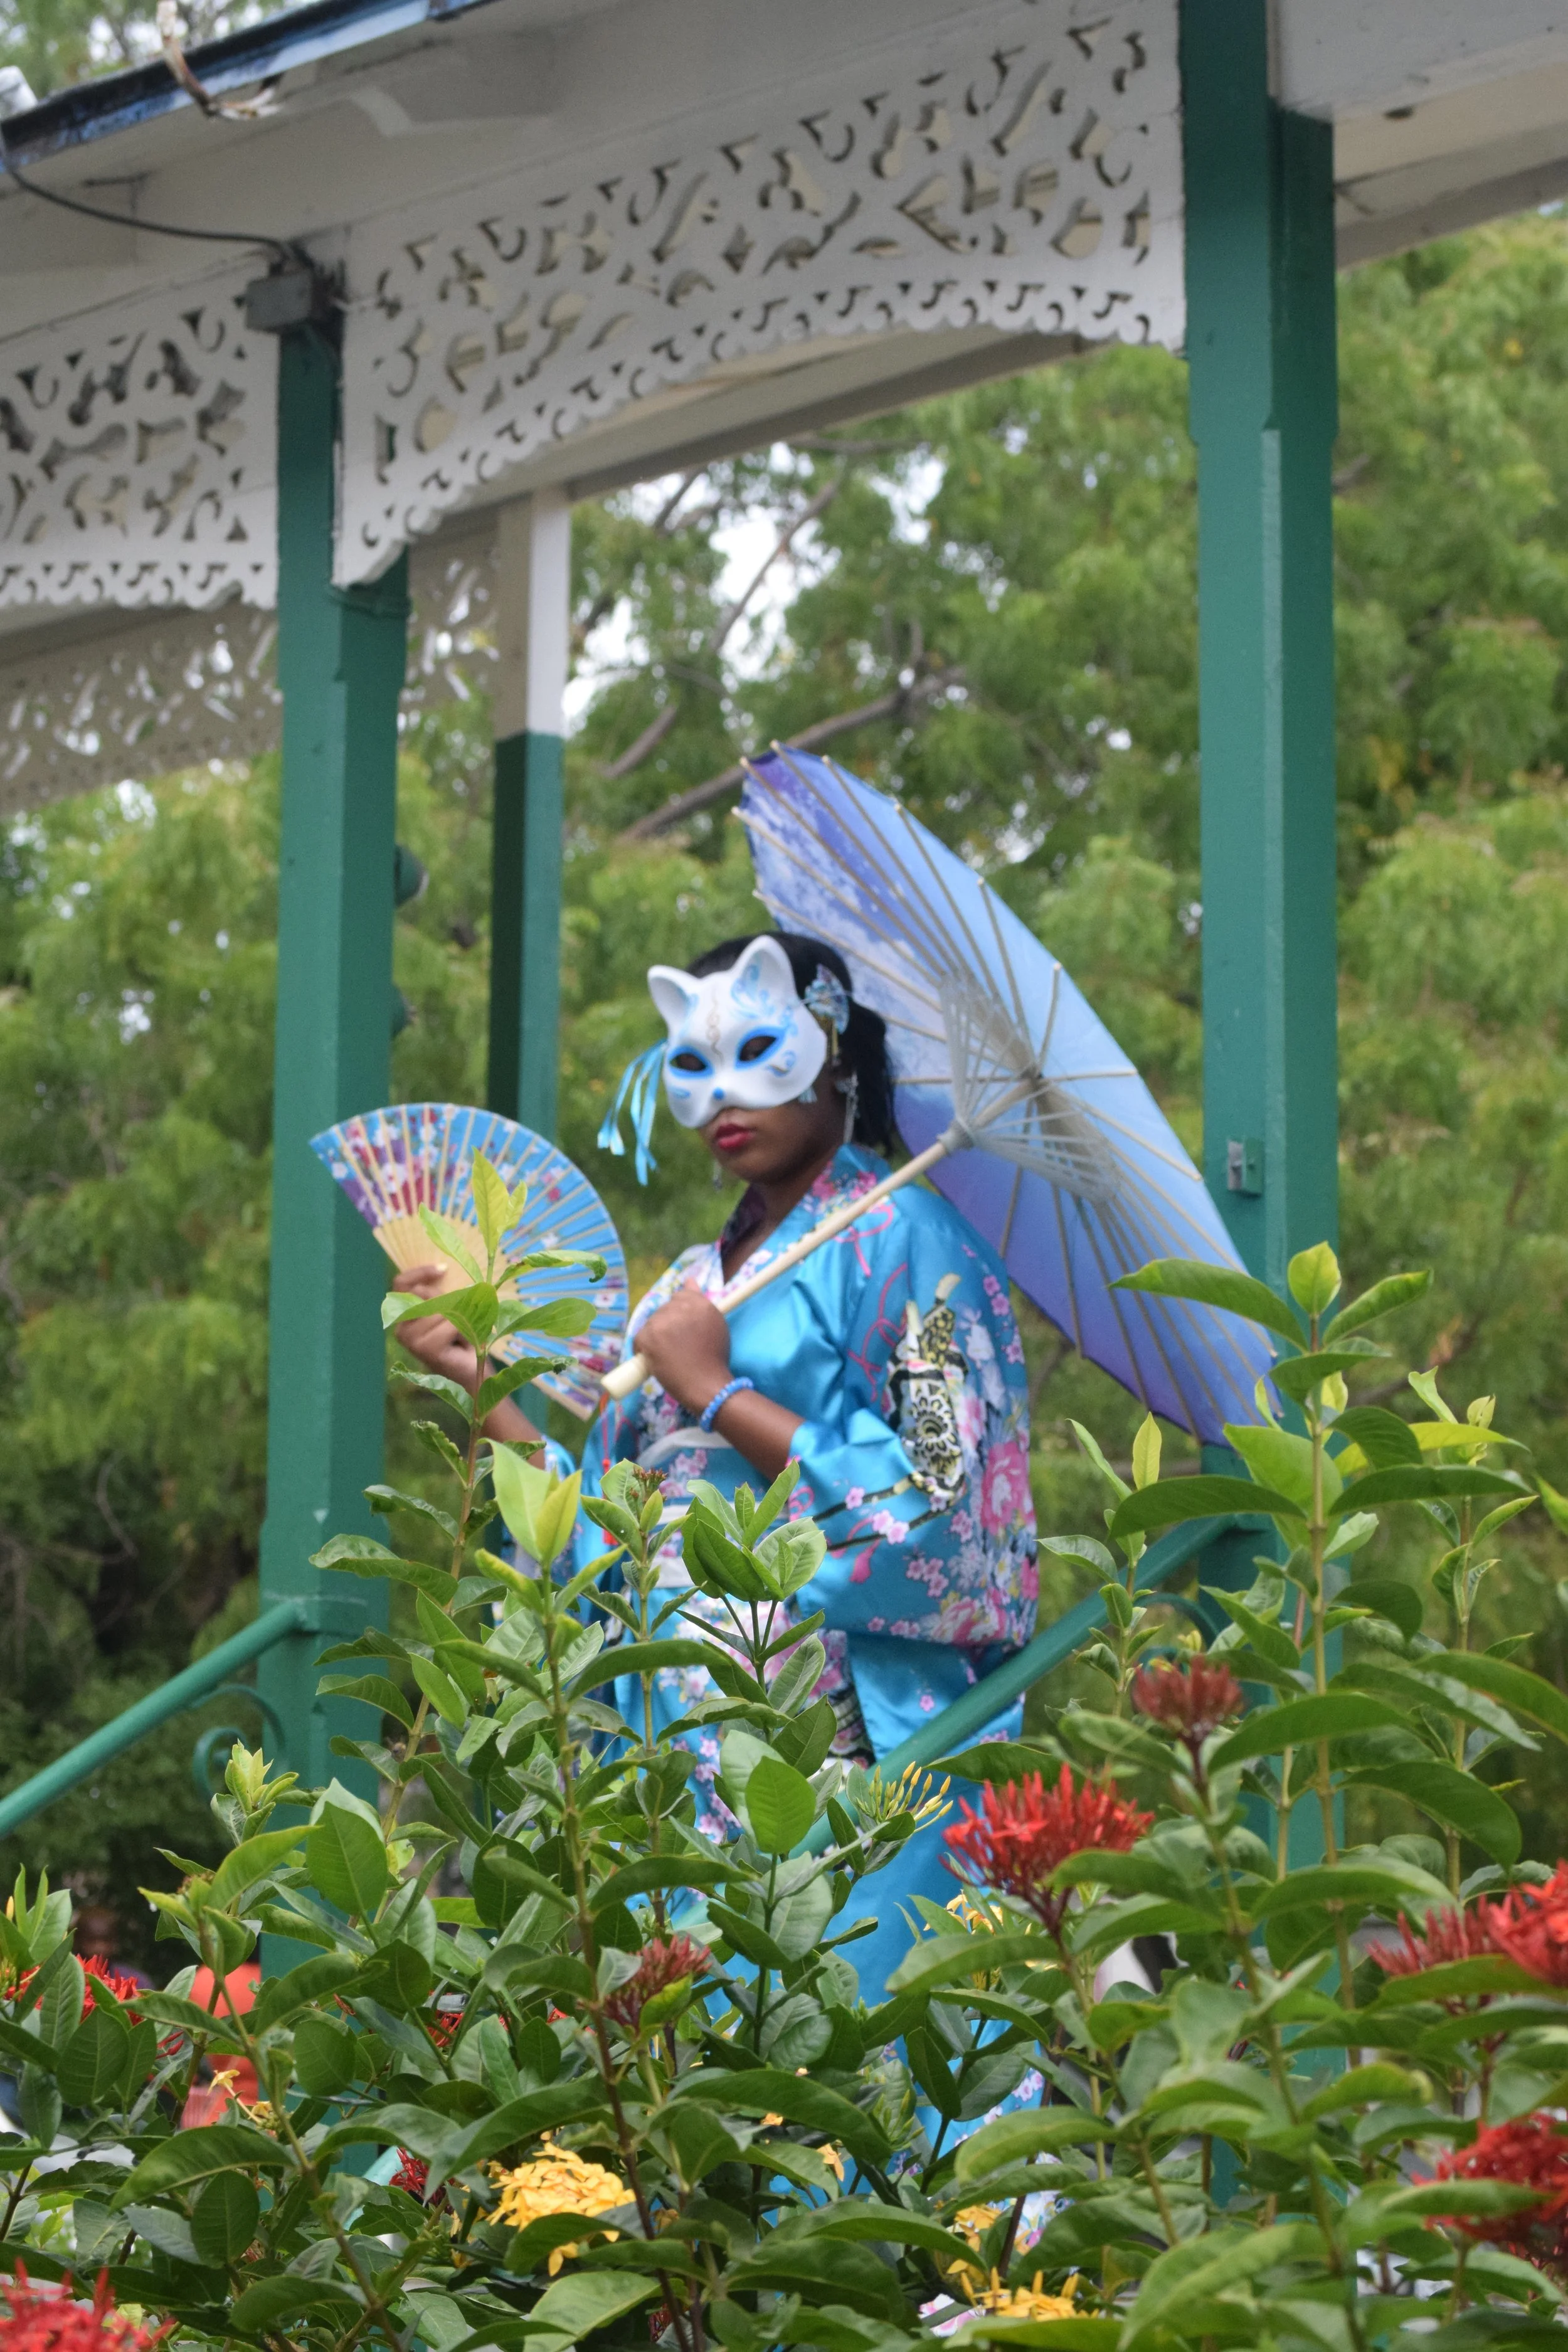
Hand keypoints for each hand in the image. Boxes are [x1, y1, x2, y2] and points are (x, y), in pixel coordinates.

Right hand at [391, 1265, 541, 1446]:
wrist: (475, 1370)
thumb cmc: (465, 1336)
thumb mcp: (453, 1308)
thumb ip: (442, 1291)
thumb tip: (444, 1267)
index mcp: (403, 1316)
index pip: (401, 1284)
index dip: (419, 1272)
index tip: (443, 1268)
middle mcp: (401, 1329)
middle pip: (425, 1294)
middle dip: (451, 1300)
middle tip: (464, 1317)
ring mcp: (411, 1341)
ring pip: (440, 1308)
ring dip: (461, 1316)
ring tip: (463, 1333)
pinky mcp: (425, 1349)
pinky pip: (450, 1323)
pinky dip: (464, 1328)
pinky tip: (462, 1343)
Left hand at [636, 1287, 731, 1417]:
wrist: (706, 1384)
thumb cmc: (715, 1358)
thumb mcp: (716, 1324)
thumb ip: (701, 1302)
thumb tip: (689, 1279)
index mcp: (698, 1302)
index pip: (681, 1295)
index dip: (681, 1313)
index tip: (683, 1327)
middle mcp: (679, 1307)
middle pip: (666, 1309)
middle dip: (670, 1324)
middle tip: (680, 1346)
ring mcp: (661, 1322)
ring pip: (652, 1323)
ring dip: (657, 1336)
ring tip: (670, 1354)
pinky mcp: (647, 1337)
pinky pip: (640, 1338)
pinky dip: (644, 1349)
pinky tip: (655, 1358)